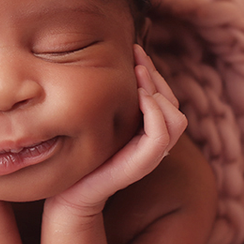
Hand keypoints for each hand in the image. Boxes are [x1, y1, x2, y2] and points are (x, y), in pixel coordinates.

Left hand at [48, 45, 187, 216]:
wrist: (66, 192)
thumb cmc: (79, 154)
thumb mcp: (97, 118)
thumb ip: (110, 100)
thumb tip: (107, 65)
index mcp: (146, 133)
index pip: (166, 98)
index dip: (155, 73)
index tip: (136, 51)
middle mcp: (154, 144)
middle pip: (174, 104)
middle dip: (157, 76)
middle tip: (137, 56)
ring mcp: (150, 155)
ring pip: (176, 118)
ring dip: (159, 91)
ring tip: (138, 73)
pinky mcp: (141, 164)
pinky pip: (161, 135)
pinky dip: (156, 111)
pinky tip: (139, 95)